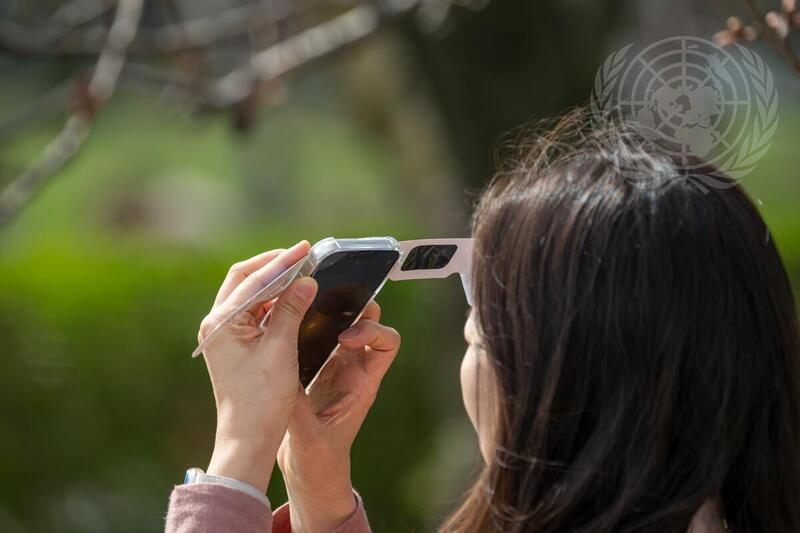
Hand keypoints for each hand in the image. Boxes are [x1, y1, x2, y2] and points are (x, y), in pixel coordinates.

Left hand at [198, 241, 317, 493]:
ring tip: (302, 272)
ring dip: (275, 282)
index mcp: (221, 323)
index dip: (282, 263)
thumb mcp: (280, 350)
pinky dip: (273, 301)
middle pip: (245, 279)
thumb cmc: (261, 399)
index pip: (253, 280)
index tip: (305, 250)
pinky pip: (254, 311)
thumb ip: (291, 310)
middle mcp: (217, 324)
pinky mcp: (235, 344)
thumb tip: (307, 281)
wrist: (248, 438)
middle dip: (274, 266)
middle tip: (303, 255)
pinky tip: (294, 297)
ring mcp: (224, 334)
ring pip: (250, 294)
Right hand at [277, 301, 400, 531]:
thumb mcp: (307, 437)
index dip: (371, 331)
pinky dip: (306, 324)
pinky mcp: (314, 367)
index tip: (343, 338)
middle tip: (324, 307)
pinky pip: (316, 335)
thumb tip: (282, 376)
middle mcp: (353, 369)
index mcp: (363, 383)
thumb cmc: (319, 460)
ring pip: (342, 324)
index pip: (388, 343)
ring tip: (302, 307)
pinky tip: (285, 324)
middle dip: (352, 308)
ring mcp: (335, 366)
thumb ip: (297, 408)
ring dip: (327, 312)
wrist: (310, 472)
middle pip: (368, 322)